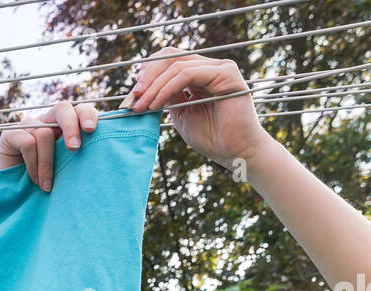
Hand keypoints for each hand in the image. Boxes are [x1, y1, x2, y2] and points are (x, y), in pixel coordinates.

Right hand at [0, 100, 98, 191]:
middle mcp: (48, 121)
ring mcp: (28, 126)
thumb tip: (103, 151)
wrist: (17, 198)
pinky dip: (33, 165)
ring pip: (44, 134)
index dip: (87, 115)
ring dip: (47, 164)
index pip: (80, 110)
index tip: (91, 130)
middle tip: (74, 149)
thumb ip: (80, 156)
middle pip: (63, 108)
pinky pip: (28, 143)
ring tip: (47, 186)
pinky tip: (34, 180)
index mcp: (66, 126)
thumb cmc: (48, 185)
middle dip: (71, 127)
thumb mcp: (68, 169)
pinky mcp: (10, 134)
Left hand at [126, 48, 272, 169]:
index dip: (149, 72)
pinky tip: (156, 103)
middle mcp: (211, 67)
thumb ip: (167, 98)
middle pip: (172, 57)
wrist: (237, 153)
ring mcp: (220, 68)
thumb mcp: (181, 114)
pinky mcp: (226, 74)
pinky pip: (188, 74)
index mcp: (201, 75)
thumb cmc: (212, 138)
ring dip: (154, 86)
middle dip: (148, 77)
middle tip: (133, 97)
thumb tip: (143, 89)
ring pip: (177, 66)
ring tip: (141, 105)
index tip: (134, 93)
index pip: (171, 60)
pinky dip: (167, 88)